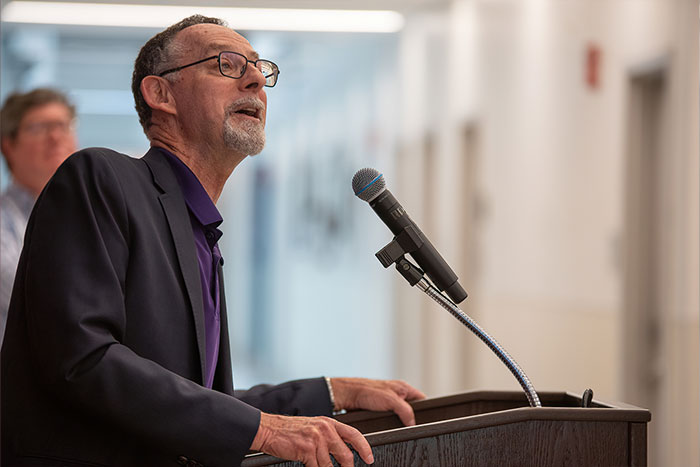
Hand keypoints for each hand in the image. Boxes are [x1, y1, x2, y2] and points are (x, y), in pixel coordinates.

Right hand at [251, 412, 373, 466]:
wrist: (269, 429)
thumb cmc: (289, 430)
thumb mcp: (313, 427)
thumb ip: (328, 436)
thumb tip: (342, 450)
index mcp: (329, 422)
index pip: (354, 434)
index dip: (364, 448)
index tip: (369, 458)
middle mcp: (325, 429)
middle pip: (345, 454)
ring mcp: (316, 439)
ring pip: (329, 465)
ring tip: (316, 464)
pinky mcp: (307, 449)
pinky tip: (308, 465)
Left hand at [330, 378, 425, 425]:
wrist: (348, 395)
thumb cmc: (367, 391)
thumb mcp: (391, 400)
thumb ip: (405, 410)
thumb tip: (412, 423)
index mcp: (404, 387)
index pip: (422, 399)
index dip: (424, 409)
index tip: (424, 420)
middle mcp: (398, 393)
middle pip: (412, 408)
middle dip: (411, 417)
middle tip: (408, 424)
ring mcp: (390, 402)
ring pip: (401, 414)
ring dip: (399, 420)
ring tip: (396, 424)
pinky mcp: (381, 409)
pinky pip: (391, 417)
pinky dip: (390, 421)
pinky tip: (387, 424)